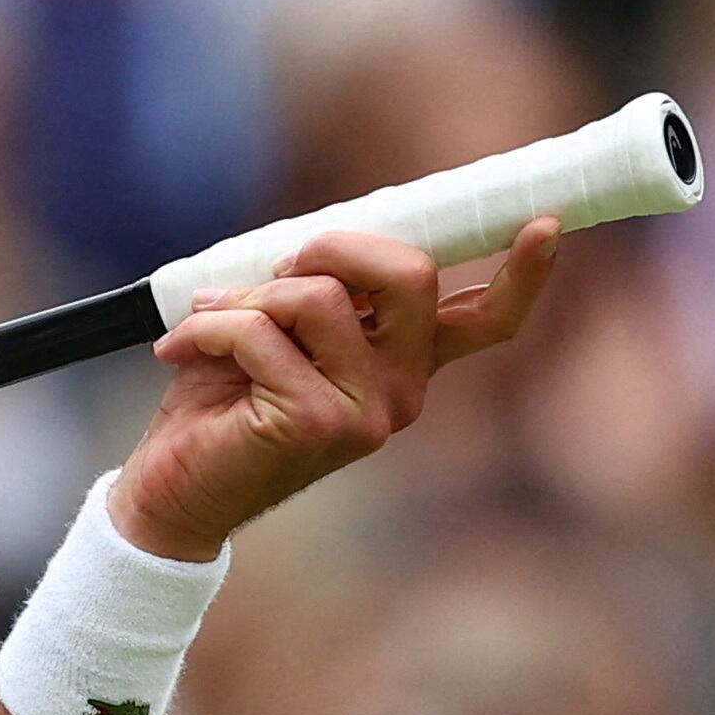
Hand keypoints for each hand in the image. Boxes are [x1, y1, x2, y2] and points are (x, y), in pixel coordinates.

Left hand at [108, 220, 559, 560]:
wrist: (169, 490)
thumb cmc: (218, 403)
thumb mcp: (275, 331)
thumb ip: (315, 292)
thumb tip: (317, 244)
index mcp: (404, 363)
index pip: (485, 319)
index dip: (522, 273)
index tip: (546, 224)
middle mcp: (403, 390)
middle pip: (411, 275)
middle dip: (332, 246)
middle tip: (274, 269)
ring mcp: (368, 412)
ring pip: (320, 297)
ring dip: (248, 297)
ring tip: (207, 325)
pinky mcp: (318, 423)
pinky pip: (260, 333)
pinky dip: (206, 328)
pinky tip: (178, 353)